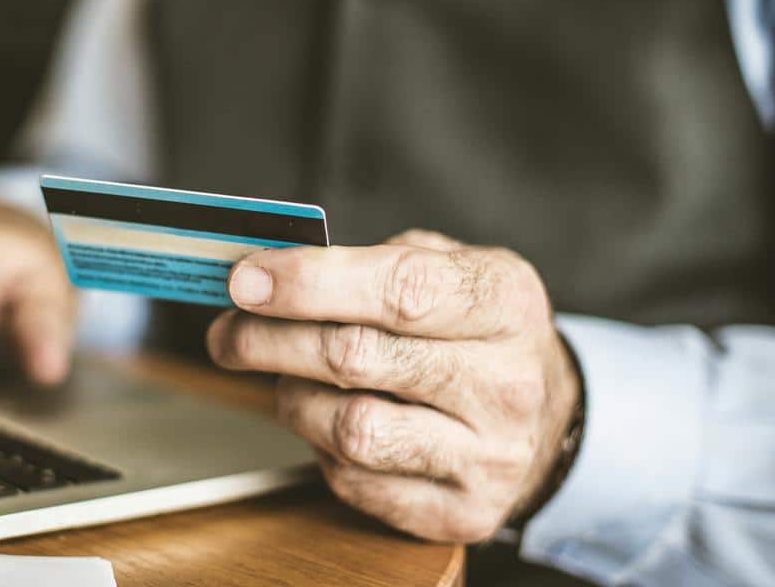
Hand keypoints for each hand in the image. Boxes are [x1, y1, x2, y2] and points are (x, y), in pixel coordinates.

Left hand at [206, 229, 579, 542]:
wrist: (546, 416)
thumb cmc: (475, 329)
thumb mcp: (450, 267)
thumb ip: (370, 260)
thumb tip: (269, 271)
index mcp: (505, 302)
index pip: (399, 290)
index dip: (309, 282)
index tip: (246, 279)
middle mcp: (506, 383)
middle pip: (357, 358)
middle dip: (270, 340)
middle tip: (228, 332)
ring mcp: (488, 457)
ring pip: (349, 429)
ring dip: (292, 398)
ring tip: (286, 377)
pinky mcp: (462, 513)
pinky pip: (356, 482)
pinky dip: (321, 448)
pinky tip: (329, 420)